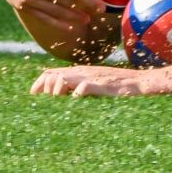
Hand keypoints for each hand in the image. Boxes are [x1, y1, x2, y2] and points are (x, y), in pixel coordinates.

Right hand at [0, 0, 106, 42]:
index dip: (90, 0)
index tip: (102, 8)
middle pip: (68, 2)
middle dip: (85, 9)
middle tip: (98, 14)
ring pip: (57, 12)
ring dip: (73, 18)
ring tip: (85, 20)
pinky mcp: (23, 5)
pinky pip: (44, 18)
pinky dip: (58, 23)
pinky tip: (69, 26)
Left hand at [31, 64, 147, 96]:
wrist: (138, 82)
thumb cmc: (118, 86)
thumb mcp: (95, 86)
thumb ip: (80, 87)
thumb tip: (65, 95)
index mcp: (80, 71)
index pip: (53, 72)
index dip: (40, 82)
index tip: (33, 93)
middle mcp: (83, 72)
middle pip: (54, 74)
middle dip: (43, 86)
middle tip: (39, 98)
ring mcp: (91, 77)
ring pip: (64, 79)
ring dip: (56, 89)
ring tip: (55, 100)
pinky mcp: (101, 84)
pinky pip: (83, 87)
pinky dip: (75, 94)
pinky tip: (74, 101)